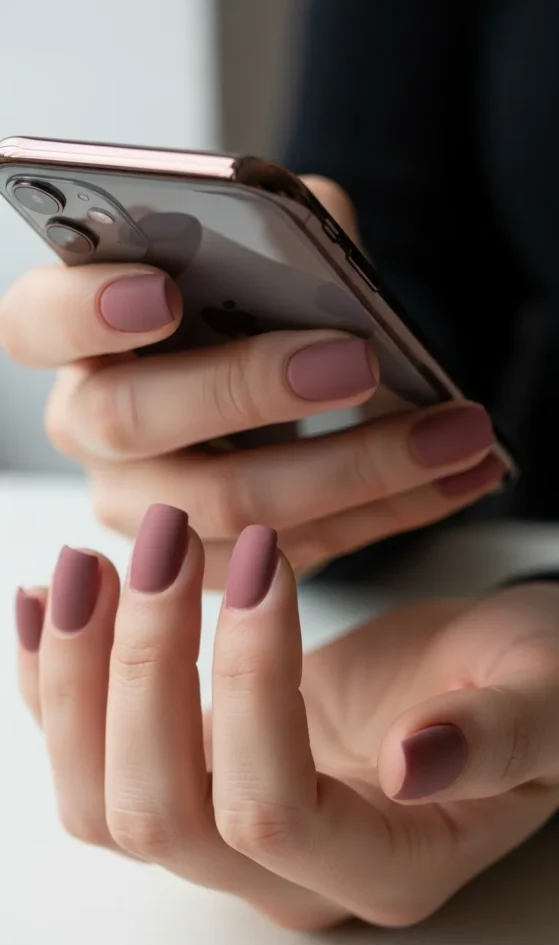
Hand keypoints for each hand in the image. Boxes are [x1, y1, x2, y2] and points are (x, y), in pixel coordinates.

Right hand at [2, 180, 502, 586]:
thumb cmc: (258, 308)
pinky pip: (287, 554)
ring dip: (353, 469)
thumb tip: (324, 267)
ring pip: (225, 504)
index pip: (38, 322)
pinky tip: (453, 479)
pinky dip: (384, 515)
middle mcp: (91, 426)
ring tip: (453, 433)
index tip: (163, 292)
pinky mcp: (204, 564)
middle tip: (357, 361)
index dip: (88, 311)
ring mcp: (139, 506)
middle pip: (134, 418)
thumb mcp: (265, 245)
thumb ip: (278, 228)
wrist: (281, 385)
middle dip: (249, 389)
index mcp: (77, 336)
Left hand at [15, 506, 558, 930]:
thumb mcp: (546, 698)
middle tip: (162, 545)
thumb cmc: (535, 683)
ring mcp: (231, 833)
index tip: (271, 558)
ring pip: (103, 805)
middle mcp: (290, 875)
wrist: (498, 676)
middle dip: (145, 673)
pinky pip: (91, 758)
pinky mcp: (198, 774)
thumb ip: (499, 739)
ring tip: (85, 565)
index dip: (254, 687)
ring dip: (78, 683)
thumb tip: (417, 765)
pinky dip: (55, 684)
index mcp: (387, 865)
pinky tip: (45, 603)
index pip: (276, 812)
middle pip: (164, 817)